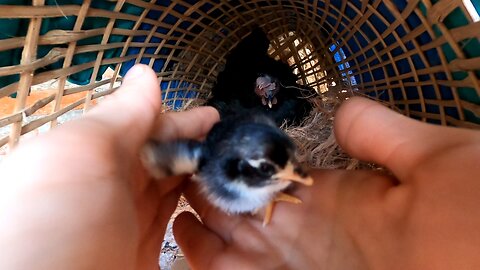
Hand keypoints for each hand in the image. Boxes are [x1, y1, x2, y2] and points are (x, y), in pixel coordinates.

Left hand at [0, 64, 218, 269]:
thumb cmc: (55, 222)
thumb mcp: (83, 152)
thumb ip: (119, 114)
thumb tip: (146, 74)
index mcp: (84, 156)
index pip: (137, 126)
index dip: (175, 119)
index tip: (209, 115)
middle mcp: (104, 186)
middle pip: (157, 155)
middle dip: (193, 142)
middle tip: (227, 136)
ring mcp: (125, 219)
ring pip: (168, 185)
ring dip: (198, 171)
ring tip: (227, 159)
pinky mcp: (143, 249)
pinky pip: (172, 219)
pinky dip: (193, 205)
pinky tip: (210, 193)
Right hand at [173, 97, 479, 269]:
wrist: (478, 267)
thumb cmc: (472, 221)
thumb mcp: (434, 161)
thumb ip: (380, 134)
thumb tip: (342, 111)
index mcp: (332, 197)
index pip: (271, 175)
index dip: (236, 161)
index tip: (205, 148)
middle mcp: (305, 232)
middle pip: (242, 211)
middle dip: (206, 193)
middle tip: (169, 174)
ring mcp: (290, 265)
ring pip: (229, 246)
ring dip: (198, 227)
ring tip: (166, 206)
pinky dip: (205, 263)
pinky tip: (181, 240)